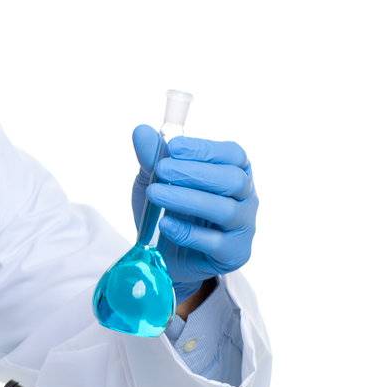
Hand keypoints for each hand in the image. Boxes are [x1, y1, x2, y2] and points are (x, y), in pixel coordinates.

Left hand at [131, 126, 258, 296]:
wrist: (165, 256)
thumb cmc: (169, 211)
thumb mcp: (156, 181)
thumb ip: (153, 158)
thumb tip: (141, 130)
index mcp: (235, 172)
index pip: (232, 154)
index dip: (204, 149)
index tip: (172, 147)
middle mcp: (246, 197)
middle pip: (232, 180)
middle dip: (195, 173)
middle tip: (162, 170)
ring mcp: (243, 227)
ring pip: (224, 210)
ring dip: (187, 200)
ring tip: (156, 194)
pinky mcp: (234, 253)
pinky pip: (215, 242)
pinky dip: (188, 232)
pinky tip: (165, 224)